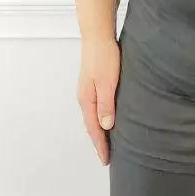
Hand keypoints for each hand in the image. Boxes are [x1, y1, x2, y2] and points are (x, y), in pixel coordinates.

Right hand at [77, 37, 120, 165]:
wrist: (98, 35)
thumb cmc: (104, 56)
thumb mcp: (107, 82)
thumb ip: (106, 104)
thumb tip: (105, 127)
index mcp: (87, 100)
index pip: (94, 129)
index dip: (100, 145)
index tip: (106, 160)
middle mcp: (85, 97)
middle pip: (91, 125)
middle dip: (99, 142)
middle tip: (107, 156)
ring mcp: (88, 90)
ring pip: (94, 116)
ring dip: (100, 131)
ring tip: (108, 142)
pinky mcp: (94, 83)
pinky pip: (97, 107)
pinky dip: (102, 118)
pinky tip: (109, 118)